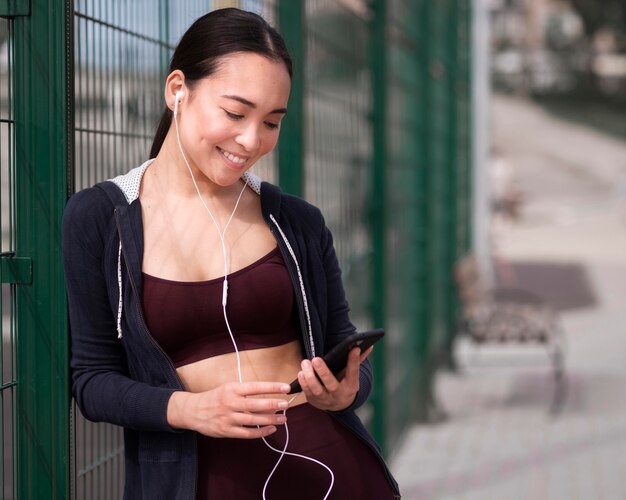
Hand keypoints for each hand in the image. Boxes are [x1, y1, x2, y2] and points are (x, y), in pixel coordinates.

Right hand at [167, 381, 290, 438]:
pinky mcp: (226, 431)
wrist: (193, 411)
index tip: (285, 388)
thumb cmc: (216, 397)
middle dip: (273, 404)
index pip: (256, 387)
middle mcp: (230, 402)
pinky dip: (261, 432)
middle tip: (286, 404)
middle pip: (256, 404)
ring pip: (253, 420)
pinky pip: (247, 433)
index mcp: (232, 388)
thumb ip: (246, 392)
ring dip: (271, 419)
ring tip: (283, 418)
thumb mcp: (229, 388)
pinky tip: (271, 429)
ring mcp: (228, 418)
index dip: (272, 387)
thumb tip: (269, 396)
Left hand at [297, 346, 371, 411]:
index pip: (353, 373)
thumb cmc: (345, 383)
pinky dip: (303, 383)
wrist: (339, 405)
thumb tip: (369, 346)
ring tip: (305, 363)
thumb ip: (357, 361)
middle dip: (323, 372)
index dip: (354, 361)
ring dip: (309, 377)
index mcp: (351, 386)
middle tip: (316, 359)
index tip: (354, 348)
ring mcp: (326, 400)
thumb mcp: (353, 375)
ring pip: (317, 390)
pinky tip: (301, 373)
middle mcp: (339, 394)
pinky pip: (308, 394)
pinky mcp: (315, 402)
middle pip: (332, 385)